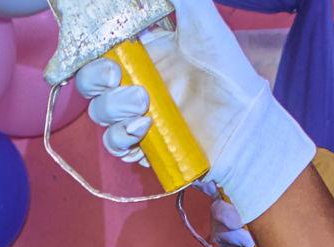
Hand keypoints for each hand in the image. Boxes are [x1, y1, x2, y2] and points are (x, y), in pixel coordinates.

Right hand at [74, 0, 313, 220]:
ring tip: (145, 115)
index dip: (95, 58)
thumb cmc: (225, 69)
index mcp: (144, 53)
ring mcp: (135, 113)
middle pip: (92, 84)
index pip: (102, 52)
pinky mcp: (140, 143)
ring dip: (114, 114)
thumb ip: (180, 0)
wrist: (242, 121)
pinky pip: (114, 144)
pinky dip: (121, 141)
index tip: (111, 65)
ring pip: (100, 114)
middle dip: (99, 86)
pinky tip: (142, 134)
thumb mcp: (204, 22)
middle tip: (123, 87)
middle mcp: (135, 82)